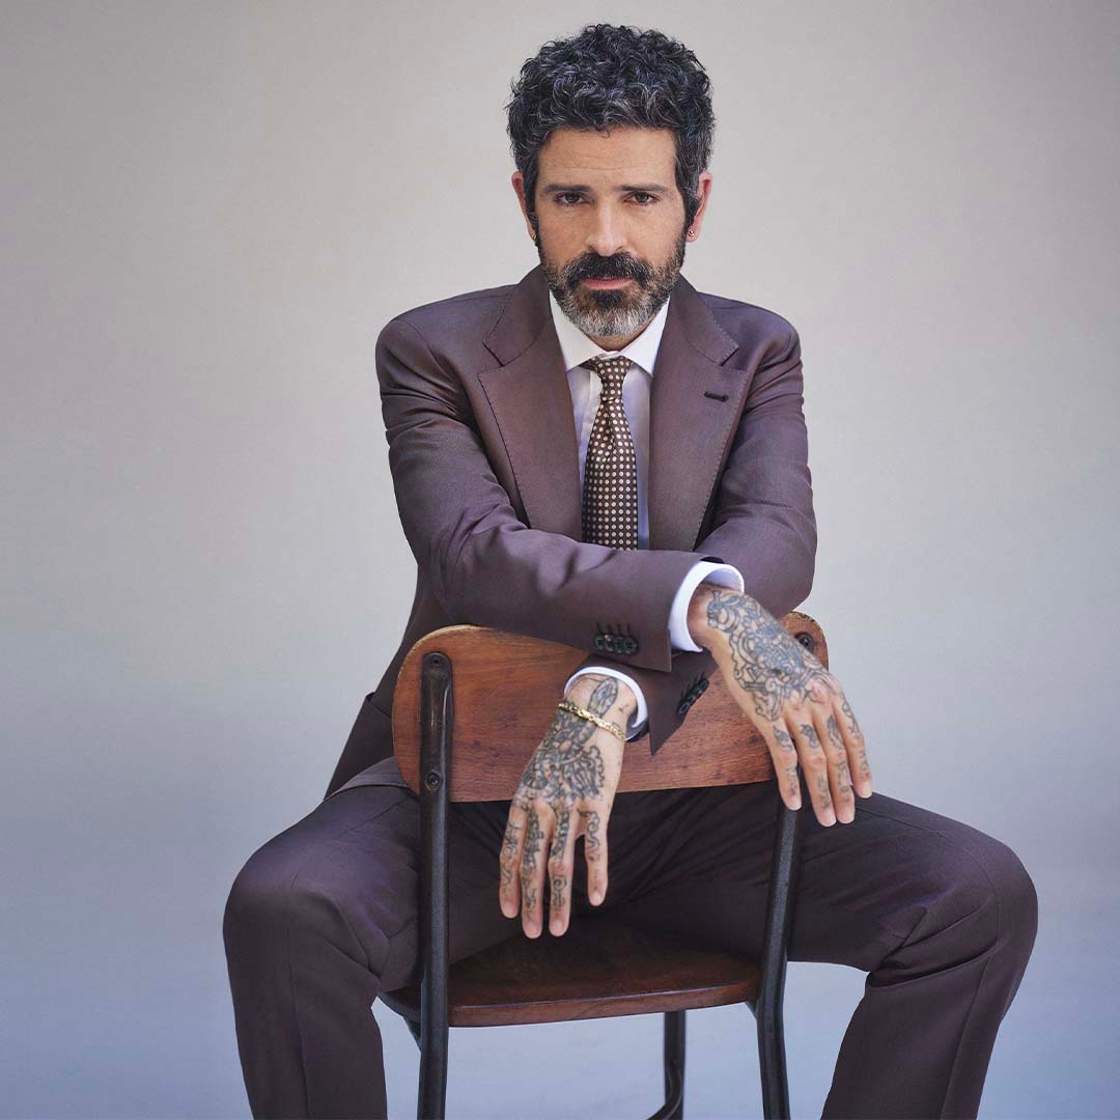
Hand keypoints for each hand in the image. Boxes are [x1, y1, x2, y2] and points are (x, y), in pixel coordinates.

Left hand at [498, 675, 630, 936]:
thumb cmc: (562, 751)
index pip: (508, 851)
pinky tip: (597, 899)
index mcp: (522, 801)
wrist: (588, 716)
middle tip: (532, 933)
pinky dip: (597, 876)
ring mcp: (568, 805)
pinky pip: (596, 846)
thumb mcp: (538, 778)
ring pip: (559, 863)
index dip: (506, 884)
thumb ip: (539, 814)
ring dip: (559, 901)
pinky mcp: (597, 802)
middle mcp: (541, 806)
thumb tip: (545, 852)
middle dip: (530, 903)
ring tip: (558, 929)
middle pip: (530, 864)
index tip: (509, 912)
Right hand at [689, 582, 872, 825]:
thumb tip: (821, 731)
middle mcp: (817, 700)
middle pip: (838, 754)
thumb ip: (816, 700)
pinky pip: (784, 756)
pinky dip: (790, 783)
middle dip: (844, 790)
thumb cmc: (770, 652)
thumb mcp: (805, 672)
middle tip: (846, 814)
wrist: (741, 631)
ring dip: (822, 794)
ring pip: (815, 760)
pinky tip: (793, 801)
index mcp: (830, 690)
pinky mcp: (767, 715)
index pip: (853, 736)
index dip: (861, 767)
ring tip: (826, 817)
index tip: (865, 791)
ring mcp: (793, 707)